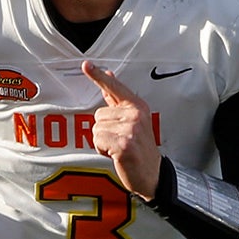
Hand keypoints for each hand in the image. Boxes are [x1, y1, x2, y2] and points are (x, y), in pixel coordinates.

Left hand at [83, 60, 161, 198]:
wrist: (152, 175)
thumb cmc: (139, 147)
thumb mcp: (132, 121)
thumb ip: (118, 100)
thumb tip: (109, 75)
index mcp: (137, 106)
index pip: (115, 87)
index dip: (98, 75)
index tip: (86, 64)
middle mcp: (135, 114)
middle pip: (98, 114)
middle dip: (104, 130)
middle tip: (120, 140)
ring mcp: (130, 129)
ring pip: (96, 128)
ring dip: (103, 141)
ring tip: (119, 147)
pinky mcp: (124, 144)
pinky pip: (97, 140)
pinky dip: (102, 150)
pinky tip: (116, 155)